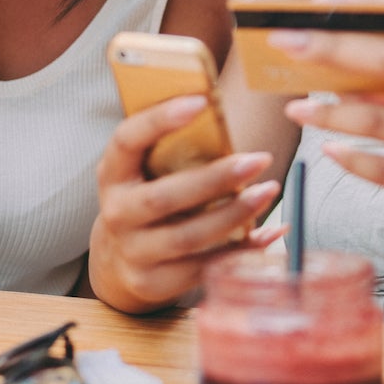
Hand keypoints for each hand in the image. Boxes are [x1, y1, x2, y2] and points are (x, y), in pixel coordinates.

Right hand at [93, 95, 280, 312]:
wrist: (117, 260)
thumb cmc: (147, 196)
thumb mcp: (146, 170)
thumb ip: (173, 146)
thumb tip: (223, 113)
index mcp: (113, 173)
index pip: (127, 140)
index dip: (160, 120)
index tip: (201, 101)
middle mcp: (117, 213)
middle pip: (165, 197)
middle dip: (216, 178)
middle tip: (260, 159)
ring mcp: (133, 252)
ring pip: (188, 237)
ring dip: (235, 215)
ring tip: (269, 192)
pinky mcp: (153, 282)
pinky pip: (204, 269)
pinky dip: (242, 250)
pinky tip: (270, 232)